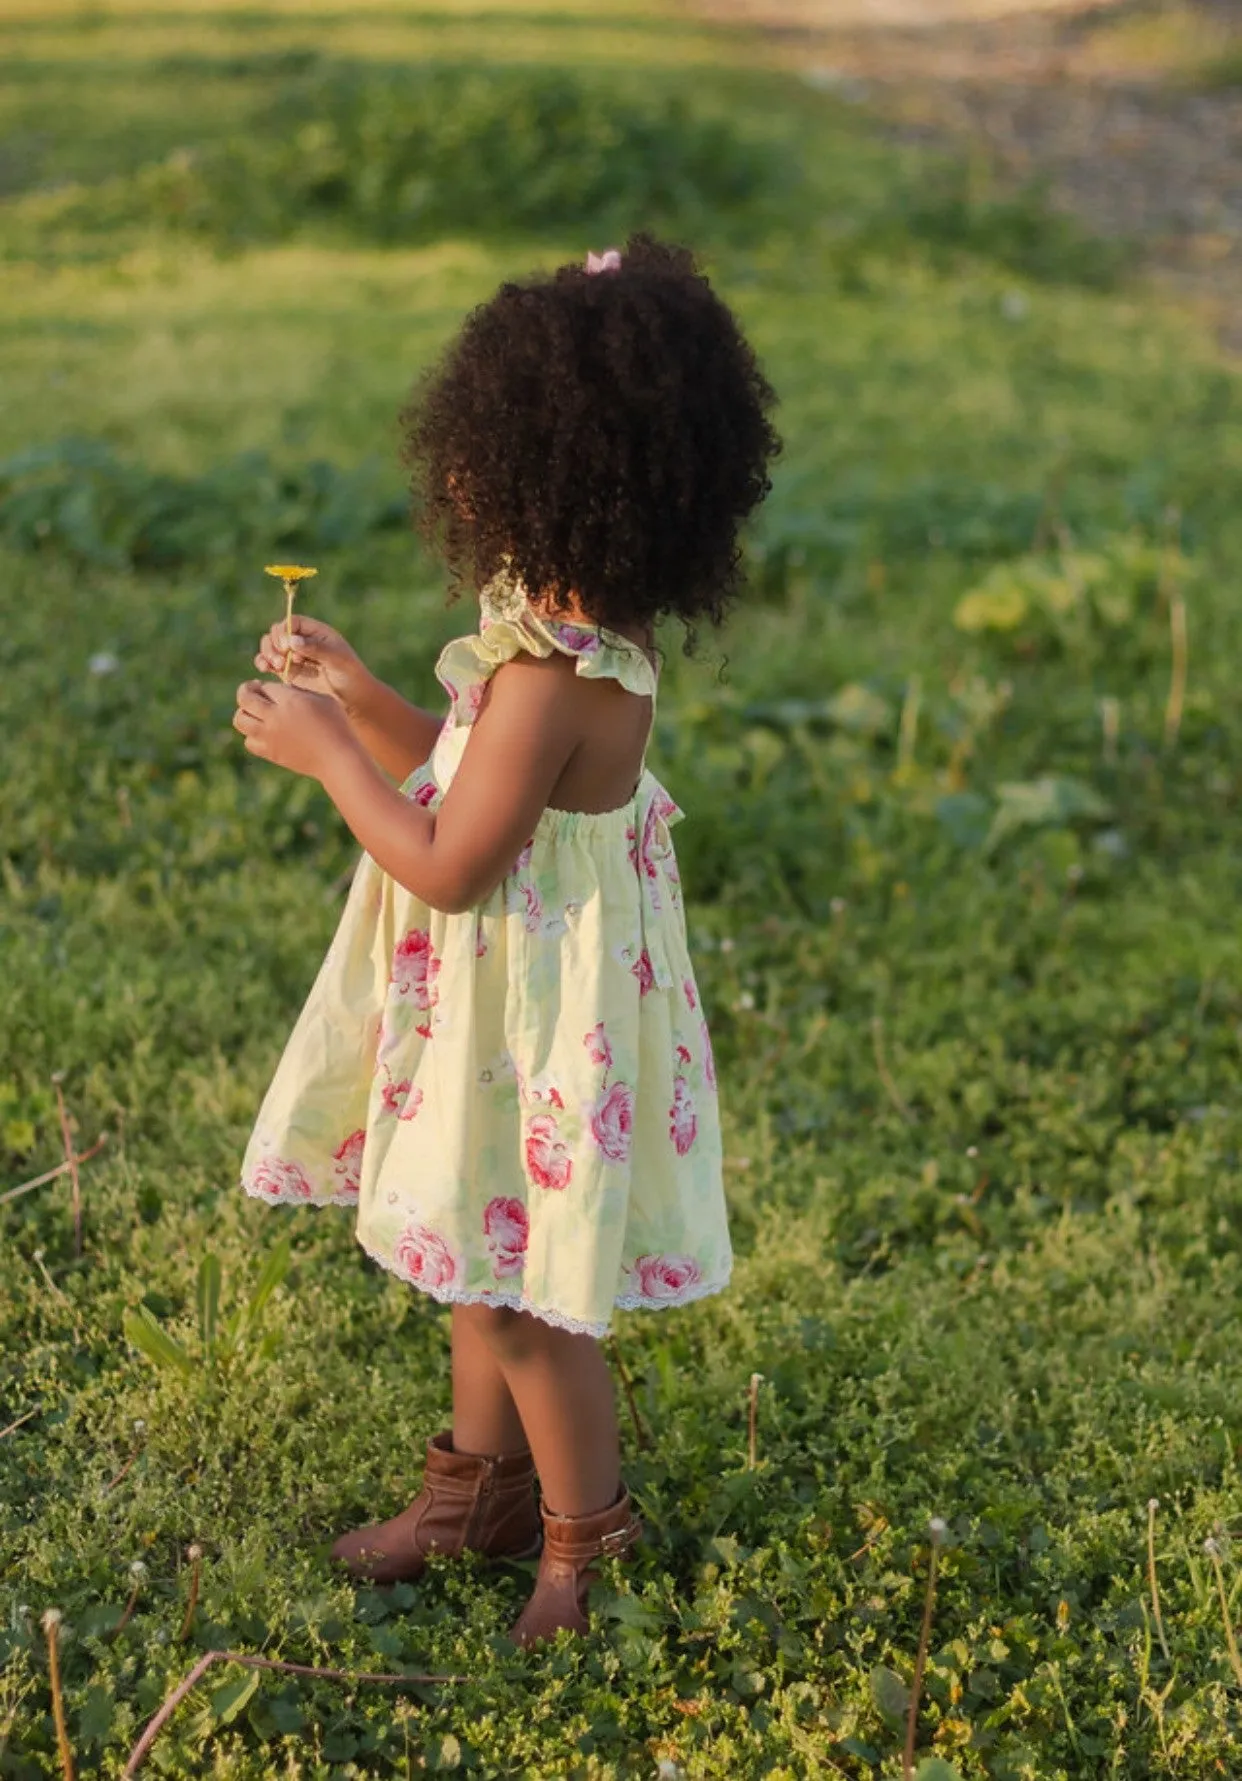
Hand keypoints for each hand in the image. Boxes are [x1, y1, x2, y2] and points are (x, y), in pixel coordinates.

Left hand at [233, 679, 358, 780]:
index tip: (269, 689)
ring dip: (244, 713)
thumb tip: (281, 691)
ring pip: (240, 719)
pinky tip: (264, 733)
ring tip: (255, 713)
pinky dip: (252, 735)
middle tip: (253, 693)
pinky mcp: (271, 753)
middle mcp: (274, 717)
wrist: (338, 757)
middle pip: (244, 698)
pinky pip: (249, 742)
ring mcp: (269, 736)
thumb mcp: (323, 699)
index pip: (264, 686)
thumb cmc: (336, 725)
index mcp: (289, 700)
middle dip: (246, 691)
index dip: (265, 686)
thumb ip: (299, 692)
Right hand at [255, 614, 372, 714]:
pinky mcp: (287, 672)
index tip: (286, 646)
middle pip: (276, 633)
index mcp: (316, 632)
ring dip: (267, 653)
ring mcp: (293, 656)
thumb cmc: (350, 676)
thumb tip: (292, 640)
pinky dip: (263, 663)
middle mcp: (302, 641)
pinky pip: (268, 662)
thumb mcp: (338, 660)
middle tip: (282, 661)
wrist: (352, 699)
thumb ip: (316, 649)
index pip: (292, 622)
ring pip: (269, 646)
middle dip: (274, 644)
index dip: (284, 631)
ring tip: (278, 666)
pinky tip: (267, 668)